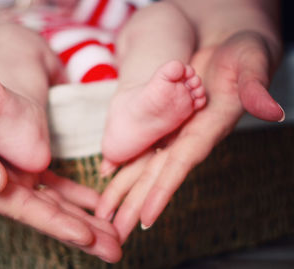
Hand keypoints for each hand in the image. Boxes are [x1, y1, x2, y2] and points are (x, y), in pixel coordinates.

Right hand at [0, 79, 121, 261]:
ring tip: (112, 231)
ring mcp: (14, 179)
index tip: (87, 237)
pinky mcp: (20, 166)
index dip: (57, 224)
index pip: (26, 211)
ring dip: (84, 218)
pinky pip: (51, 184)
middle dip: (82, 233)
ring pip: (54, 203)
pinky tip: (93, 202)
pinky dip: (73, 194)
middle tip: (114, 249)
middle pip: (47, 215)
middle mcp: (3, 189)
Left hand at [96, 31, 283, 242]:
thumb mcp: (252, 62)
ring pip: (145, 165)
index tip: (145, 218)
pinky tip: (108, 174)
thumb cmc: (243, 53)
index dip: (163, 190)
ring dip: (124, 190)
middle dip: (135, 204)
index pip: (182, 164)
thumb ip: (255, 87)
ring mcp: (176, 130)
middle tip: (114, 232)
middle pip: (158, 175)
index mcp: (208, 127)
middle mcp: (189, 135)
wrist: (228, 43)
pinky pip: (142, 145)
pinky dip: (124, 161)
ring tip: (104, 215)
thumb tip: (270, 109)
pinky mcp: (166, 121)